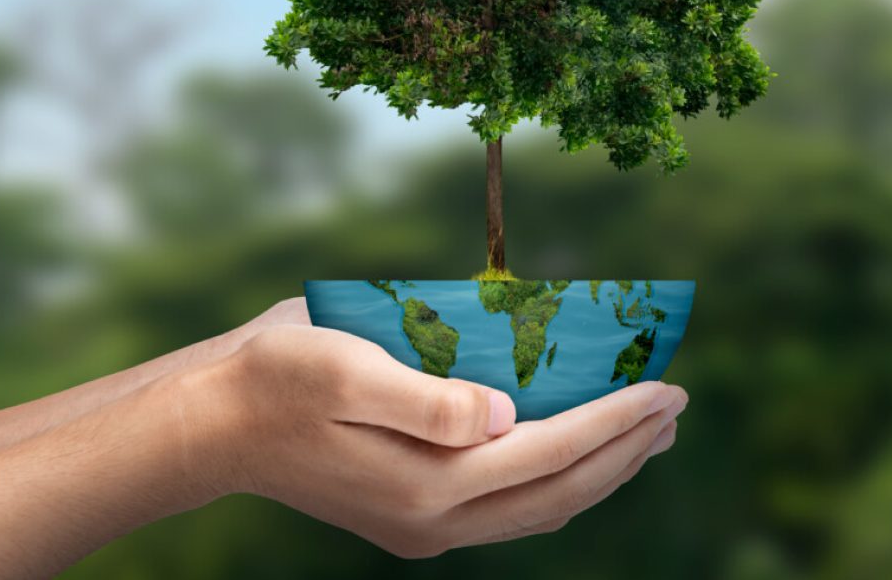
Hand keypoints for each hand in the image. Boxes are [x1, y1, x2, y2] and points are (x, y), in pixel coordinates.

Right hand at [207, 305, 687, 557]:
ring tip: (645, 433)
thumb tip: (509, 416)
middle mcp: (435, 516)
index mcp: (428, 481)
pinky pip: (507, 503)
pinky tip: (570, 449)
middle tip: (674, 407)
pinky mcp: (412, 511)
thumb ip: (432, 400)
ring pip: (538, 507)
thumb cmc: (279, 378)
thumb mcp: (349, 370)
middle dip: (625, 451)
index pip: (550, 453)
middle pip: (559, 491)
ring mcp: (423, 522)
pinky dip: (555, 477)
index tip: (666, 388)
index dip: (615, 422)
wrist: (217, 422)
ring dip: (599, 470)